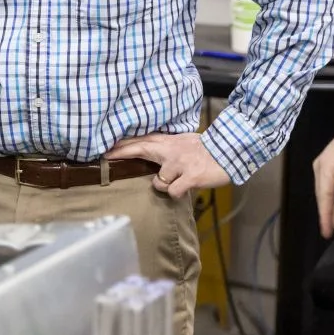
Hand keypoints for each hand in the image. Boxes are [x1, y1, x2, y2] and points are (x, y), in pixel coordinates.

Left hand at [105, 132, 229, 197]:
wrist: (228, 151)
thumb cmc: (205, 150)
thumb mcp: (183, 142)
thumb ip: (166, 146)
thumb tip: (147, 149)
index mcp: (169, 142)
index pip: (142, 141)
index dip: (123, 145)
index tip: (106, 149)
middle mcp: (171, 150)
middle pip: (140, 149)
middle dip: (122, 153)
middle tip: (106, 156)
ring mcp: (180, 164)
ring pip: (158, 181)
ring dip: (163, 185)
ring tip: (177, 181)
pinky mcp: (190, 176)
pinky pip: (172, 191)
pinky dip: (176, 193)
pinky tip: (184, 189)